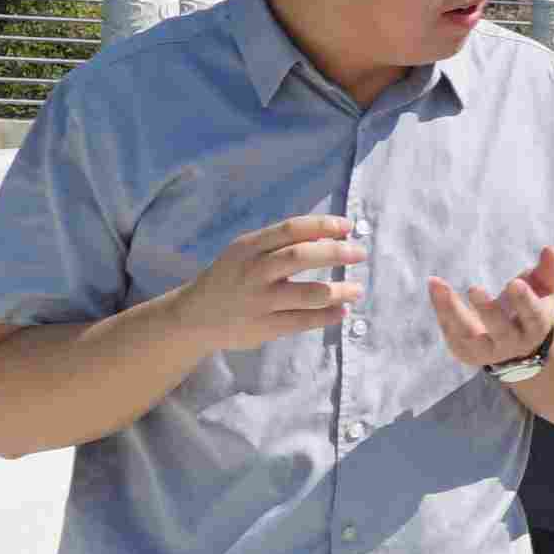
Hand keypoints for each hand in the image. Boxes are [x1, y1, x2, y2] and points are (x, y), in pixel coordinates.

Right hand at [176, 214, 362, 351]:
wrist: (194, 316)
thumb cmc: (231, 277)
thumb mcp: (244, 252)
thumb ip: (278, 244)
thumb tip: (329, 235)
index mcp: (248, 247)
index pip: (291, 229)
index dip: (323, 225)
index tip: (348, 227)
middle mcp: (253, 271)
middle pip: (300, 257)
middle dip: (335, 253)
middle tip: (359, 254)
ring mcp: (258, 301)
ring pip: (307, 293)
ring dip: (338, 290)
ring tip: (357, 289)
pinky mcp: (263, 327)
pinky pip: (303, 321)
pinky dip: (327, 316)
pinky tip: (341, 311)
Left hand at [428, 242, 553, 371]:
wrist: (517, 350)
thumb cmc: (530, 310)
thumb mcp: (544, 292)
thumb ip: (550, 271)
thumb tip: (549, 249)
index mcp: (535, 326)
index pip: (532, 316)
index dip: (524, 302)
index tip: (515, 283)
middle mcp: (512, 342)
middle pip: (501, 330)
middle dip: (488, 310)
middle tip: (474, 288)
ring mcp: (486, 350)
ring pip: (468, 335)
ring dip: (452, 310)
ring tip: (438, 284)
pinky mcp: (465, 351)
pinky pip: (451, 332)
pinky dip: (441, 310)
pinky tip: (435, 287)